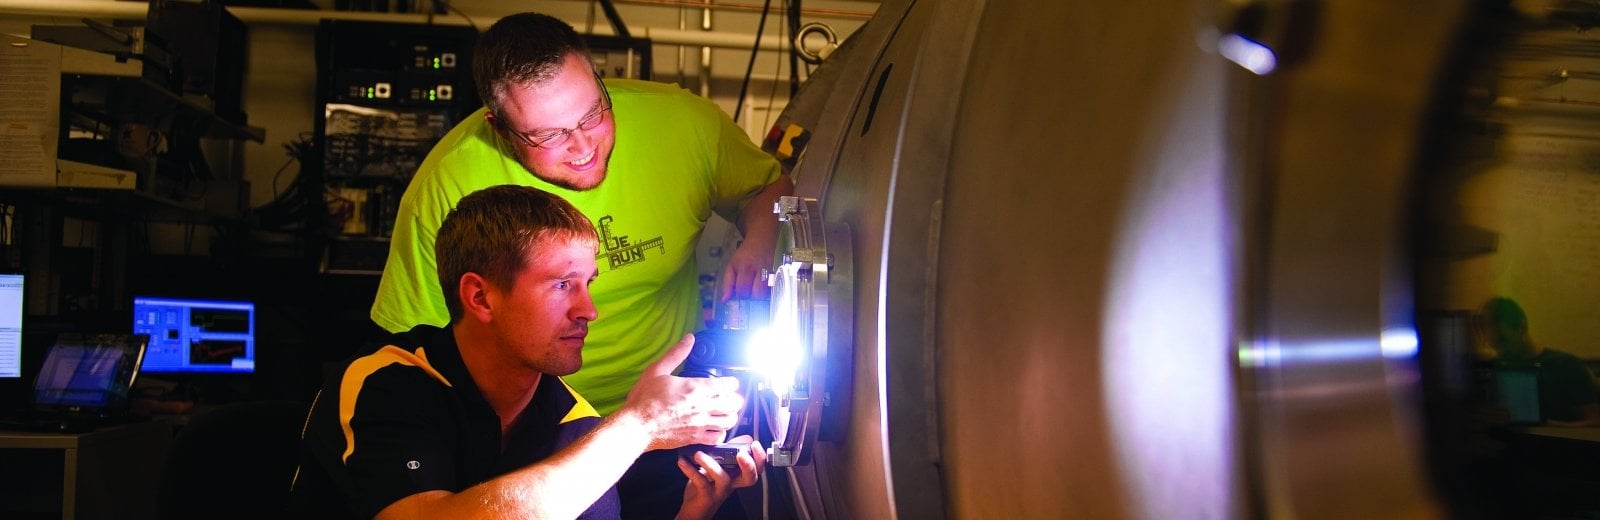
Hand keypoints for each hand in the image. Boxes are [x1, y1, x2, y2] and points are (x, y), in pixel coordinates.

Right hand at [623, 334, 745, 450]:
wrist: (636, 426)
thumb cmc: (644, 399)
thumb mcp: (657, 370)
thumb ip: (676, 354)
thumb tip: (689, 339)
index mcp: (694, 388)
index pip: (727, 385)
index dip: (732, 382)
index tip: (730, 382)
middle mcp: (702, 406)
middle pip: (733, 403)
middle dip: (735, 398)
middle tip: (731, 396)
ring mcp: (700, 424)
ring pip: (729, 421)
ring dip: (731, 414)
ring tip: (725, 411)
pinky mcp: (695, 438)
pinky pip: (718, 437)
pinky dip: (721, 432)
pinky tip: (715, 427)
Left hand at [675, 436, 765, 519]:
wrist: (694, 509)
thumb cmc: (706, 485)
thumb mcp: (717, 467)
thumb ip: (727, 452)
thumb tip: (738, 437)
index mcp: (736, 475)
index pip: (756, 468)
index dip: (759, 458)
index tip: (754, 444)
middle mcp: (731, 483)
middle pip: (749, 478)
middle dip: (748, 465)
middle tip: (741, 453)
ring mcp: (719, 490)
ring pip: (723, 478)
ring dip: (711, 464)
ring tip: (699, 454)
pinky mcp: (705, 495)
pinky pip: (701, 482)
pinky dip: (691, 470)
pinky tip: (683, 461)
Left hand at [718, 234, 774, 301]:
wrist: (762, 240)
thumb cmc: (745, 254)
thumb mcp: (731, 265)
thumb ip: (727, 283)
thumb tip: (725, 300)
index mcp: (745, 267)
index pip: (742, 289)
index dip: (740, 295)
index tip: (739, 293)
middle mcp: (759, 270)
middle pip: (757, 294)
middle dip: (752, 298)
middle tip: (748, 294)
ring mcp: (770, 273)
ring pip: (766, 294)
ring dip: (759, 296)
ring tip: (755, 291)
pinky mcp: (776, 275)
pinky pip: (772, 289)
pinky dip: (766, 293)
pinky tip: (762, 289)